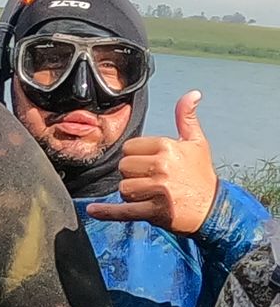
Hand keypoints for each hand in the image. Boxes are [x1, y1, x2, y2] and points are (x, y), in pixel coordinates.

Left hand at [88, 91, 216, 235]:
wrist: (213, 208)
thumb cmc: (201, 174)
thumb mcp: (197, 142)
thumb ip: (186, 118)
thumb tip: (192, 94)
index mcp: (168, 147)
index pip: (129, 148)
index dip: (137, 156)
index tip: (151, 163)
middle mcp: (161, 166)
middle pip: (123, 167)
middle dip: (132, 174)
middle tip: (151, 179)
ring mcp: (157, 190)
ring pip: (122, 187)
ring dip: (131, 192)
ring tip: (149, 193)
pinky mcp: (153, 211)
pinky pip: (122, 211)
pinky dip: (106, 212)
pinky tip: (92, 210)